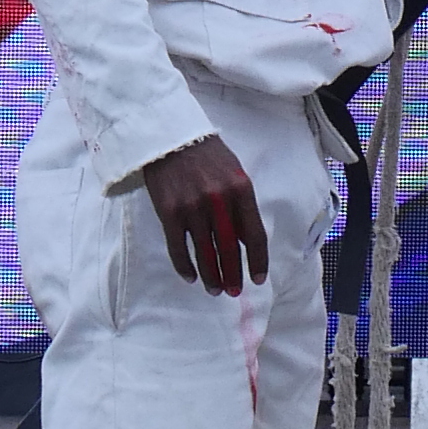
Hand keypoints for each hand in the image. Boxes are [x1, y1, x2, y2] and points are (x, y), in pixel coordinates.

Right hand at [141, 136, 268, 295]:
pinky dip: (185, 267)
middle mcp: (218, 200)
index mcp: (240, 189)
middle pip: (230, 249)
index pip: (254, 235)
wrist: (169, 136)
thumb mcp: (235, 173)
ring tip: (215, 290)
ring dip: (211, 276)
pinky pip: (178, 248)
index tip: (258, 279)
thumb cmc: (207, 155)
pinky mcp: (169, 212)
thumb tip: (245, 241)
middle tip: (234, 292)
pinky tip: (191, 278)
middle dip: (233, 275)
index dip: (258, 261)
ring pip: (205, 253)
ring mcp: (192, 207)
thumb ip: (242, 205)